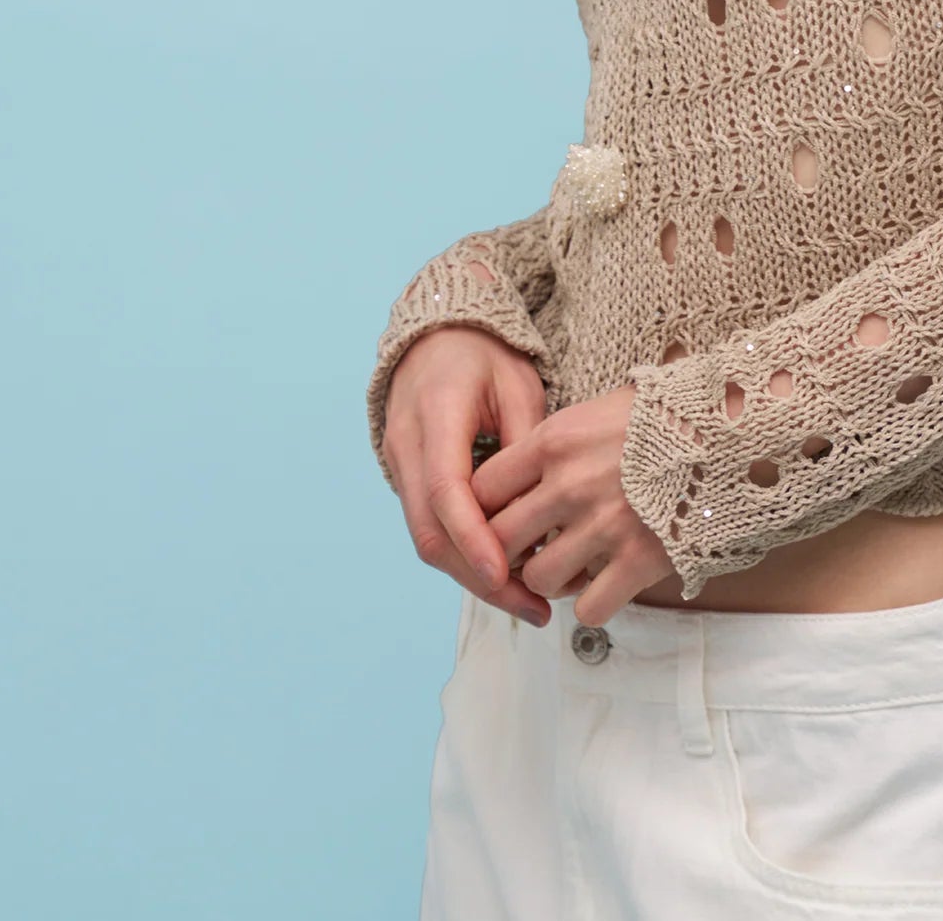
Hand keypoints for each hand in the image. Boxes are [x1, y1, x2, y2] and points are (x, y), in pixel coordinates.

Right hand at [382, 324, 554, 625]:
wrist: (435, 336)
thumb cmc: (485, 356)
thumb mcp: (519, 385)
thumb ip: (526, 444)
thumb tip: (542, 513)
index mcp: (437, 414)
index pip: (446, 490)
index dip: (474, 537)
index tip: (505, 574)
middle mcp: (408, 445)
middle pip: (430, 531)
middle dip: (478, 576)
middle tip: (532, 607)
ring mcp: (399, 464)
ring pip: (426, 538)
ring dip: (472, 575)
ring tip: (527, 602)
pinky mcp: (405, 478)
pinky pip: (429, 526)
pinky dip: (463, 555)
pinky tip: (503, 572)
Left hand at [472, 383, 677, 625]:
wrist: (730, 428)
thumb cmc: (665, 415)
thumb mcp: (598, 409)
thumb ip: (557, 444)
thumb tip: (520, 477)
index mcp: (556, 441)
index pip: (483, 487)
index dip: (482, 509)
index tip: (497, 516)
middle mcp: (570, 484)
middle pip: (500, 540)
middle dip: (507, 553)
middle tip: (526, 552)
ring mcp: (604, 525)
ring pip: (539, 579)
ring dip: (550, 580)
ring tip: (571, 566)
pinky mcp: (639, 560)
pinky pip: (589, 608)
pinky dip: (592, 604)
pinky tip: (606, 583)